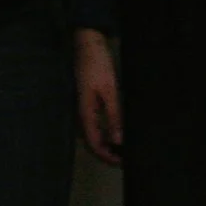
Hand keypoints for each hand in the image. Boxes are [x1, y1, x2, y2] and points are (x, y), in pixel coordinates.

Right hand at [74, 27, 122, 166]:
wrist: (87, 42)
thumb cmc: (97, 64)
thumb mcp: (110, 90)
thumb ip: (114, 116)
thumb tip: (119, 140)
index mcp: (85, 113)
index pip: (94, 144)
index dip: (107, 156)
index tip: (122, 162)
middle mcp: (81, 113)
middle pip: (92, 142)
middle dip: (107, 153)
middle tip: (125, 158)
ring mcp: (82, 107)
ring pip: (92, 134)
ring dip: (106, 143)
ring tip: (123, 148)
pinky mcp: (86, 101)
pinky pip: (93, 123)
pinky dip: (104, 131)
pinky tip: (115, 130)